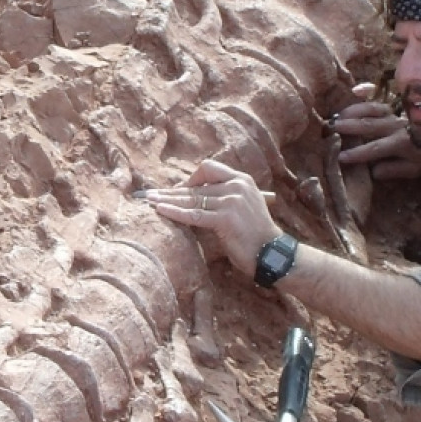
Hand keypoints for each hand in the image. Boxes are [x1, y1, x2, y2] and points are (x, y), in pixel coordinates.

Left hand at [143, 159, 281, 276]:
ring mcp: (232, 201)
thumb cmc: (255, 233)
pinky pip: (194, 214)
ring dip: (168, 200)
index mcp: (241, 179)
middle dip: (170, 191)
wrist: (272, 253)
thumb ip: (224, 196)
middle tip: (149, 194)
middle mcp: (237, 185)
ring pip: (192, 199)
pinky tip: (160, 210)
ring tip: (149, 201)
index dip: (189, 179)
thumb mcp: (244, 205)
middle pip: (196, 185)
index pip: (208, 168)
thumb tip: (193, 195)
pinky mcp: (226, 218)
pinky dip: (175, 212)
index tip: (176, 190)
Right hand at [332, 84, 420, 179]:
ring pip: (372, 109)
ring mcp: (395, 112)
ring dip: (353, 112)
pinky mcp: (395, 102)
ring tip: (337, 115)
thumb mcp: (415, 168)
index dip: (358, 153)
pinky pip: (380, 95)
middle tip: (331, 128)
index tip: (341, 157)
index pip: (376, 148)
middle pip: (369, 125)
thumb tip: (373, 172)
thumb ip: (394, 169)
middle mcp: (396, 125)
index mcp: (401, 143)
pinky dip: (368, 90)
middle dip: (349, 127)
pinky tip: (355, 91)